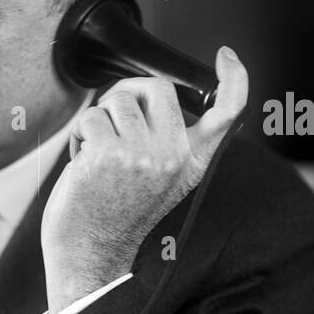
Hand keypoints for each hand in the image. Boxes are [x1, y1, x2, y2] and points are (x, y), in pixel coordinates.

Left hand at [41, 46, 248, 313]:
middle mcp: (173, 156)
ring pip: (116, 100)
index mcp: (192, 163)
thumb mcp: (162, 182)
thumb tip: (150, 97)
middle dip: (127, 95)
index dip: (234, 79)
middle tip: (113, 124)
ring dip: (98, 121)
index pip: (226, 114)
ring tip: (97, 155)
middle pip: (156, 86)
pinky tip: (82, 164)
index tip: (227, 57)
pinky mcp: (107, 155)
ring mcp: (141, 154)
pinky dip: (79, 136)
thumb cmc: (116, 218)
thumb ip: (170, 145)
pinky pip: (89, 118)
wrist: (90, 257)